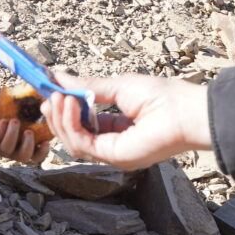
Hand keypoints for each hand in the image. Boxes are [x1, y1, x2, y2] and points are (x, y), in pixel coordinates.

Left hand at [0, 114, 47, 164]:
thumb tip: (45, 101)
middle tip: (29, 132)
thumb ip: (33, 114)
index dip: (43, 152)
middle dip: (28, 145)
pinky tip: (4, 120)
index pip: (36, 157)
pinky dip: (1, 129)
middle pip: (24, 157)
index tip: (45, 141)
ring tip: (15, 121)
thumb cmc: (9, 118)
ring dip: (13, 134)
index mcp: (24, 148)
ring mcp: (1, 149)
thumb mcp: (23, 117)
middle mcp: (14, 152)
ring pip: (7, 147)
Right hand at [43, 73, 212, 169]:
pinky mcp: (113, 158)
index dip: (65, 109)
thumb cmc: (162, 96)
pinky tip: (69, 104)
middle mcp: (114, 144)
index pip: (84, 124)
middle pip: (74, 135)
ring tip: (58, 96)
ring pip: (73, 142)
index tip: (49, 92)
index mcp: (119, 128)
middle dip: (58, 115)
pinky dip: (71, 123)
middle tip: (46, 95)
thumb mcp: (118, 86)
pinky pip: (81, 143)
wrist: (187, 111)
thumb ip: (87, 87)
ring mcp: (113, 154)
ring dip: (61, 118)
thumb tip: (59, 77)